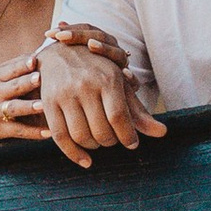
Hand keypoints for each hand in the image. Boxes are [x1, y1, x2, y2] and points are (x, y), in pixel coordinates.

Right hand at [0, 53, 47, 145]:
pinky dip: (33, 132)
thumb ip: (12, 66)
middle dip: (27, 82)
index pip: (11, 69)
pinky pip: (19, 130)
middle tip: (39, 78)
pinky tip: (47, 133)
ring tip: (42, 106)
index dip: (23, 65)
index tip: (34, 60)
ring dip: (29, 107)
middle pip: (14, 87)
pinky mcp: (0, 129)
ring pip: (15, 108)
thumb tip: (35, 55)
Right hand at [39, 25, 165, 167]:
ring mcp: (64, 94)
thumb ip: (138, 111)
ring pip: (81, 136)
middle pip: (101, 130)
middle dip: (111, 142)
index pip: (119, 117)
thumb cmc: (96, 70)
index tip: (132, 143)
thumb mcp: (119, 84)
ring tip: (98, 141)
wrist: (60, 50)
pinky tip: (86, 160)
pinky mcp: (48, 102)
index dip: (127, 136)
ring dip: (93, 147)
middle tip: (113, 139)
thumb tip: (162, 133)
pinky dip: (73, 153)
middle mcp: (84, 85)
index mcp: (107, 79)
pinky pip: (60, 137)